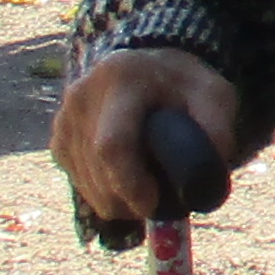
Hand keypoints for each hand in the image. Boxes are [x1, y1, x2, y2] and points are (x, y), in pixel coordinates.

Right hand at [48, 49, 243, 227]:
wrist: (148, 68)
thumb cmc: (184, 85)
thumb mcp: (214, 95)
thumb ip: (216, 131)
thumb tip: (204, 184)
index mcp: (122, 78)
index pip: (113, 145)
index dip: (131, 184)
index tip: (154, 205)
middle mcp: (82, 96)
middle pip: (97, 170)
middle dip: (129, 201)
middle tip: (160, 204)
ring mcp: (65, 119)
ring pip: (85, 184)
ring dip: (118, 200)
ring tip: (149, 186)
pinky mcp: (58, 139)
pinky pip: (79, 182)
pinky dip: (105, 192)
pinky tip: (128, 176)